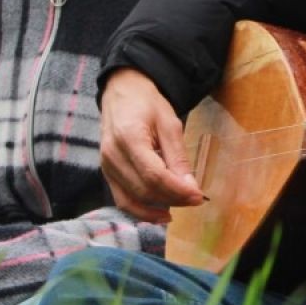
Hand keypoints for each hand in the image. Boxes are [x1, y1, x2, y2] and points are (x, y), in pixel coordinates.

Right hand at [99, 68, 203, 221]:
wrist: (122, 92)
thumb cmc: (146, 103)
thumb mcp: (169, 123)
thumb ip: (178, 156)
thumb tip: (190, 186)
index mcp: (129, 138)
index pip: (154, 175)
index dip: (178, 190)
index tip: (199, 195)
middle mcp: (112, 156)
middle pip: (144, 190)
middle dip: (173, 199)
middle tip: (196, 199)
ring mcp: (106, 166)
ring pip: (132, 200)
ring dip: (158, 208)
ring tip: (182, 205)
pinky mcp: (106, 173)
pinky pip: (122, 199)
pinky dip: (141, 211)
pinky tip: (160, 212)